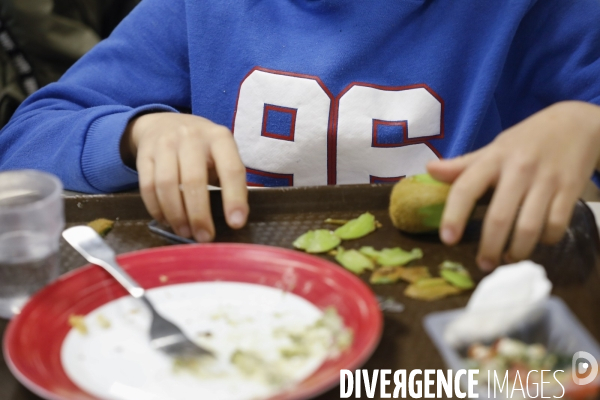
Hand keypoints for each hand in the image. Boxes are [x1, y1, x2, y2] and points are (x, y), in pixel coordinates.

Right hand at [121, 112, 247, 241]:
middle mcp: (192, 137)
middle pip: (194, 180)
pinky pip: (147, 186)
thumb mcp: (222, 154)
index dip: (234, 198)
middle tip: (204, 237)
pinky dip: (157, 208)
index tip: (236, 223)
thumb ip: (229, 180)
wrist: (164, 123)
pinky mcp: (144, 154)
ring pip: (167, 185)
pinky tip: (167, 221)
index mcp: (219, 138)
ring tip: (185, 232)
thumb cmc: (202, 148)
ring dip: (176, 215)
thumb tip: (234, 219)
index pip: (231, 169)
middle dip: (199, 214)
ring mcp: (165, 144)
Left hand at [427, 101, 599, 270]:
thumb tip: (429, 170)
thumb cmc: (526, 141)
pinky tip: (537, 242)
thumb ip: (463, 165)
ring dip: (517, 251)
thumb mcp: (494, 148)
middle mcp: (519, 169)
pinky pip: (557, 225)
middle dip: (489, 247)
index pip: (466, 187)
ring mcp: (547, 180)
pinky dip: (546, 240)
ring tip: (508, 259)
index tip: (448, 240)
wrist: (577, 123)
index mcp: (493, 158)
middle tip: (483, 264)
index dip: (454, 215)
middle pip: (499, 217)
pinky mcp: (571, 189)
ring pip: (528, 227)